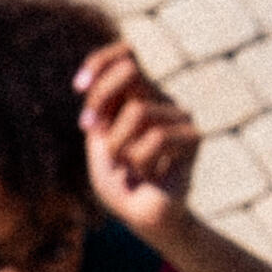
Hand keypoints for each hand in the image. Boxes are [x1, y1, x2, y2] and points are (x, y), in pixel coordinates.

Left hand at [79, 45, 200, 237]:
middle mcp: (159, 98)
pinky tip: (149, 175)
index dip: (100, 62)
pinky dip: (140, 162)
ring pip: (138, 111)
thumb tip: (96, 85)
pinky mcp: (193, 137)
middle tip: (92, 129)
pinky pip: (156, 138)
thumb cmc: (119, 181)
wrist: (143, 218)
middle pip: (130, 70)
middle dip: (101, 97)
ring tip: (126, 165)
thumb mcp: (99, 141)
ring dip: (119, 144)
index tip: (79, 87)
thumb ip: (100, 110)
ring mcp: (179, 115)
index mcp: (136, 94)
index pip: (126, 53)